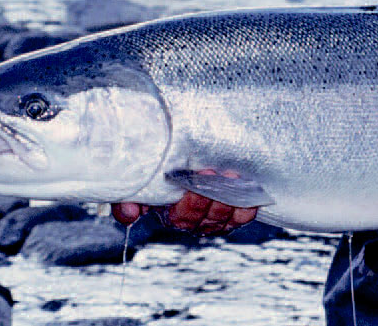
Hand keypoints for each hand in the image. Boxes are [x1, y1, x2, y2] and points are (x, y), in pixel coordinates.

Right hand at [111, 171, 257, 236]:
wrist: (186, 157)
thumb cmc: (159, 171)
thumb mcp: (140, 183)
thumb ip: (128, 200)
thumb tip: (130, 216)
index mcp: (170, 215)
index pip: (182, 218)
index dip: (193, 203)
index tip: (199, 179)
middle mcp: (194, 221)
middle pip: (206, 219)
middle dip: (213, 197)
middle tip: (216, 174)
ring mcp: (215, 219)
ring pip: (225, 219)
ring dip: (231, 199)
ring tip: (233, 177)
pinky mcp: (234, 212)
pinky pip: (242, 216)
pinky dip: (247, 207)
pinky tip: (250, 194)